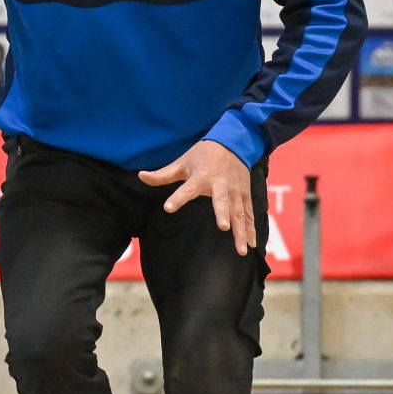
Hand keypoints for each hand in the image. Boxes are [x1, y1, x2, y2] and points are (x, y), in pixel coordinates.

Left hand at [138, 140, 256, 255]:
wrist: (233, 142)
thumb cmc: (203, 155)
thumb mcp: (182, 162)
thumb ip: (163, 175)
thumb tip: (140, 176)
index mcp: (201, 177)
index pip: (187, 189)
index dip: (178, 198)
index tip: (168, 207)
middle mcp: (221, 185)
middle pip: (222, 202)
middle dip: (223, 214)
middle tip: (223, 228)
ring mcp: (236, 191)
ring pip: (239, 213)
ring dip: (241, 231)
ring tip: (241, 250)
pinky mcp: (245, 195)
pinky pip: (249, 214)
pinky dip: (251, 229)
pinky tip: (252, 245)